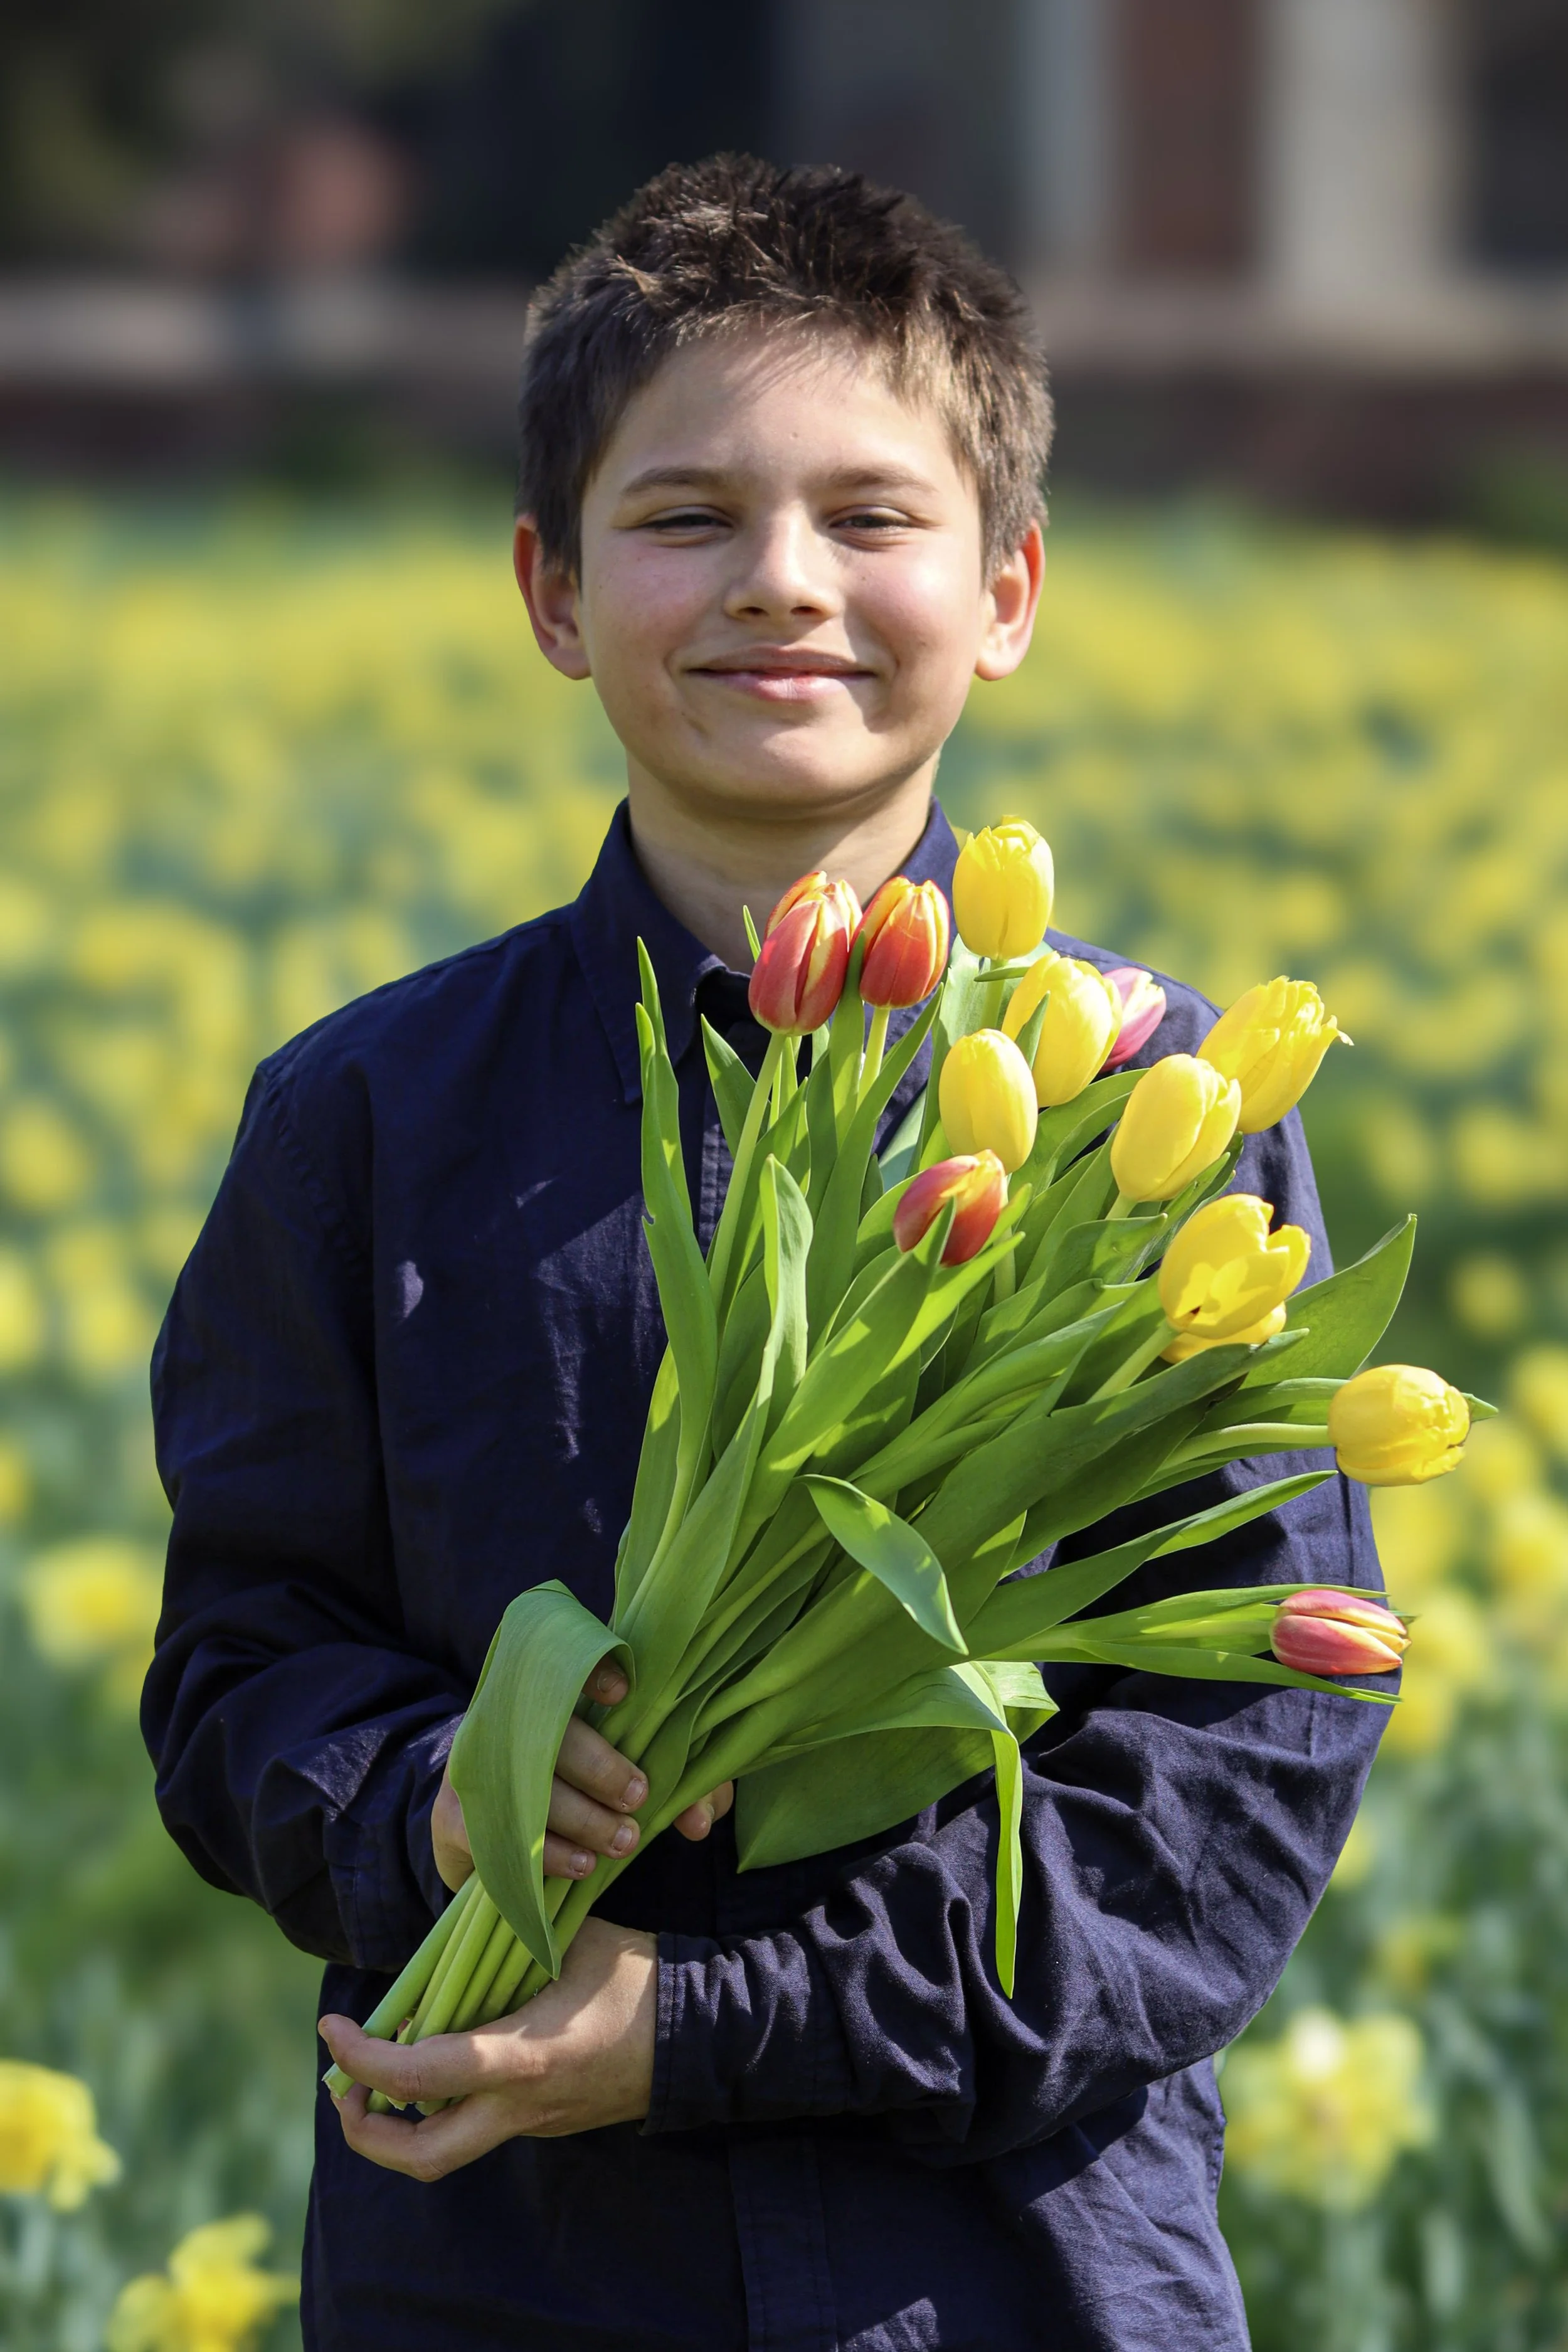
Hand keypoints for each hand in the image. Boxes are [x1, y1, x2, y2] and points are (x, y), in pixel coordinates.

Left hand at [321, 1918, 656, 2175]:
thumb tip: (453, 1933)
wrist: (705, 2034)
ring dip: (401, 2119)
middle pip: (421, 2155)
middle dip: (365, 2130)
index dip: (361, 2057)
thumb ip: (506, 1946)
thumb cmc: (637, 1977)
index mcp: (522, 2060)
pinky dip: (444, 2100)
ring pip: (447, 2149)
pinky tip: (447, 2052)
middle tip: (344, 2083)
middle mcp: (521, 2108)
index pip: (418, 2075)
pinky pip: (480, 2124)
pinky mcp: (548, 2123)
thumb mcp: (567, 1944)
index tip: (332, 2026)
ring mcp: (536, 2123)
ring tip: (385, 2068)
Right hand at [430, 1662, 732, 1891]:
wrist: (480, 1829)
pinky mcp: (456, 1815)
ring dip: (584, 1819)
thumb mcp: (628, 1776)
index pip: (568, 1662)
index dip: (593, 1670)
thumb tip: (700, 1819)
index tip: (624, 1693)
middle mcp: (509, 1718)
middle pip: (553, 1732)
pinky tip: (582, 1865)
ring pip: (533, 1787)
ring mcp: (478, 1764)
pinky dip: (549, 1852)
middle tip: (638, 1799)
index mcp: (554, 1694)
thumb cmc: (574, 1791)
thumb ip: (678, 1787)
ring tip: (623, 1842)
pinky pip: (502, 1833)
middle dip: (601, 1767)